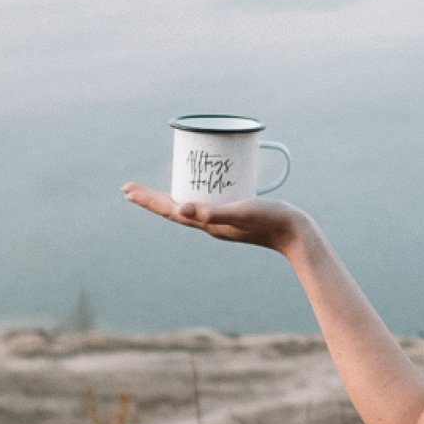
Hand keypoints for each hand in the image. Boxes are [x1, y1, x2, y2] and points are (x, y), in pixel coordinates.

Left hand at [121, 182, 308, 254]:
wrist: (296, 235)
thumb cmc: (269, 220)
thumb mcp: (240, 212)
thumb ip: (213, 212)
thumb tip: (181, 209)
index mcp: (207, 224)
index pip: (170, 210)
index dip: (148, 200)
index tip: (127, 190)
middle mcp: (210, 224)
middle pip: (173, 209)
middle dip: (151, 199)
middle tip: (130, 189)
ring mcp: (222, 221)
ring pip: (188, 208)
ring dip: (169, 198)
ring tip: (155, 191)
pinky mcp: (234, 215)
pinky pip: (205, 204)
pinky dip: (193, 196)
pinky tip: (198, 189)